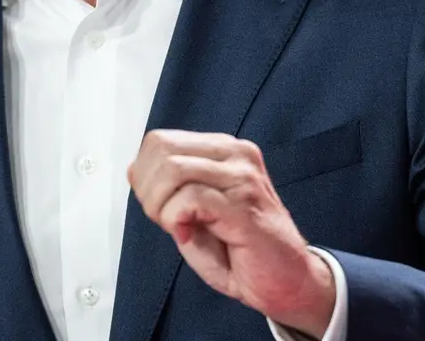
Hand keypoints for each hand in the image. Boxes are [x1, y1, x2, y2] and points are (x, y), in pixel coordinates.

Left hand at [127, 130, 335, 337]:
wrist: (289, 282)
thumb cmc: (246, 252)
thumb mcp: (197, 214)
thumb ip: (170, 190)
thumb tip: (135, 168)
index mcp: (225, 151)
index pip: (161, 141)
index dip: (145, 175)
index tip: (157, 206)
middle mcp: (236, 155)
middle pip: (162, 149)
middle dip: (148, 190)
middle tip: (164, 220)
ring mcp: (243, 178)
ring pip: (173, 169)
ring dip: (160, 207)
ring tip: (177, 228)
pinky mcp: (244, 206)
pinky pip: (189, 199)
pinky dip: (175, 220)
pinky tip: (188, 235)